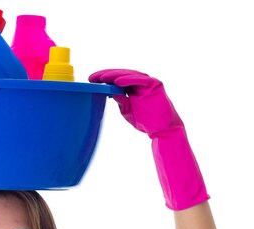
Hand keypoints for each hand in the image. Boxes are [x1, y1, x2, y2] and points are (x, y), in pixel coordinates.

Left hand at [89, 69, 208, 209]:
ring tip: (102, 78)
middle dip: (106, 75)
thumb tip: (108, 92)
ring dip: (115, 75)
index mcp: (133, 87)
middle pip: (121, 75)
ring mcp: (148, 82)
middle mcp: (140, 82)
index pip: (116, 79)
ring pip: (129, 74)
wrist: (162, 130)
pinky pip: (140, 80)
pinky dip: (128, 79)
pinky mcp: (155, 85)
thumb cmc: (146, 122)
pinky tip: (117, 81)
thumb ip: (120, 101)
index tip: (91, 80)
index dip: (104, 78)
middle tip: (92, 77)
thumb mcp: (127, 110)